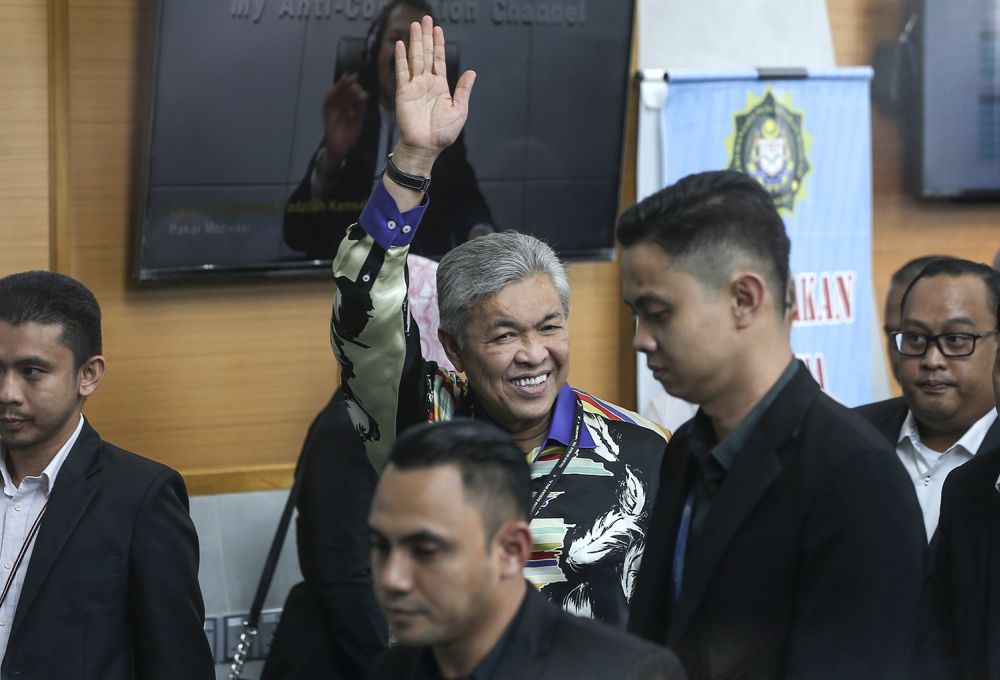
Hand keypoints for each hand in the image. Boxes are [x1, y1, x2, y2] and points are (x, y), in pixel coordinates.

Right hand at [321, 73, 368, 172]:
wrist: (340, 149)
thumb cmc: (348, 134)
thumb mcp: (358, 119)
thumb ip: (360, 108)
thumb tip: (364, 94)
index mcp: (346, 107)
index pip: (349, 93)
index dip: (352, 85)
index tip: (356, 77)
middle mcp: (338, 107)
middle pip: (341, 92)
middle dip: (346, 83)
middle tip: (353, 75)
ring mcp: (332, 110)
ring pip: (334, 95)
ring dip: (339, 87)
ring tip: (346, 80)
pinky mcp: (326, 116)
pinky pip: (327, 104)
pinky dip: (330, 96)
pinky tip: (334, 90)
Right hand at [392, 15, 475, 175]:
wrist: (426, 147)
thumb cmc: (443, 134)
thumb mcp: (459, 110)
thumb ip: (463, 90)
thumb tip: (471, 72)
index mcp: (440, 86)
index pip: (439, 60)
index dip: (439, 44)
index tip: (438, 28)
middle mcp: (426, 83)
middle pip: (426, 54)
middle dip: (426, 36)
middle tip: (425, 18)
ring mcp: (414, 86)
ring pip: (415, 59)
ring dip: (415, 42)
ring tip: (415, 25)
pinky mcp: (403, 93)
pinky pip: (401, 72)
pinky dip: (401, 58)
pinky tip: (401, 45)